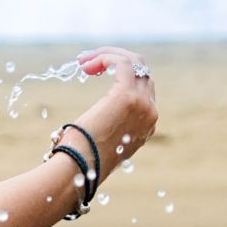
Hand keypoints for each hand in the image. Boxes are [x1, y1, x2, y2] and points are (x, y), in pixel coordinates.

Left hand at [65, 45, 159, 175]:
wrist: (76, 171)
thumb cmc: (78, 160)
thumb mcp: (97, 141)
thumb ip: (104, 129)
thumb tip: (89, 123)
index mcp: (145, 125)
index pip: (142, 88)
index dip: (118, 74)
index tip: (91, 71)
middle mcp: (150, 114)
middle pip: (141, 72)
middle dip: (113, 61)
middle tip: (84, 62)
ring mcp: (143, 105)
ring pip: (136, 63)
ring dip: (108, 55)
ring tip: (83, 60)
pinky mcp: (127, 98)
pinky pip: (123, 64)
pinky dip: (106, 57)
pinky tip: (87, 64)